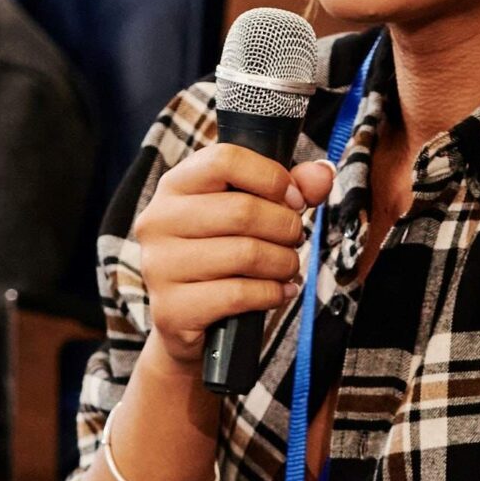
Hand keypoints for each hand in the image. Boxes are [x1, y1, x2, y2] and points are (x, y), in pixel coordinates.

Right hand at [129, 147, 333, 364]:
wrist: (185, 320)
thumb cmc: (218, 256)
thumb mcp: (249, 212)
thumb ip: (288, 188)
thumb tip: (321, 174)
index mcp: (175, 186)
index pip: (224, 160)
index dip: (271, 177)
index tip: (293, 199)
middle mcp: (158, 221)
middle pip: (243, 210)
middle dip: (285, 227)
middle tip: (294, 239)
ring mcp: (159, 266)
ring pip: (246, 254)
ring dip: (283, 262)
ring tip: (287, 267)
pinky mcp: (171, 308)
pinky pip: (238, 294)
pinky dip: (271, 293)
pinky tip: (279, 292)